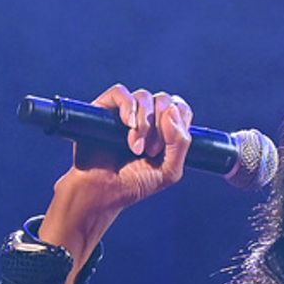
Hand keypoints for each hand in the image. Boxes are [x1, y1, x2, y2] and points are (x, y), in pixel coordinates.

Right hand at [40, 85, 191, 257]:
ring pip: (144, 97)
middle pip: (164, 100)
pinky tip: (127, 125)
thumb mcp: (169, 171)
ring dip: (144, 124)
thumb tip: (171, 110)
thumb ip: (180, 143)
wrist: (102, 191)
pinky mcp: (105, 107)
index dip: (178, 122)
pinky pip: (121, 92)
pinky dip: (128, 107)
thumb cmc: (134, 182)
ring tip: (135, 148)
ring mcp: (126, 110)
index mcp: (165, 129)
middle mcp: (146, 116)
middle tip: (150, 151)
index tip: (166, 147)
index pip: (180, 109)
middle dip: (161, 127)